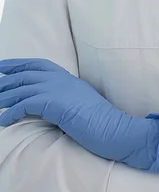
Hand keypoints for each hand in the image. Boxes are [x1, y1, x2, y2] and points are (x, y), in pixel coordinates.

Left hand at [0, 58, 158, 172]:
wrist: (114, 128)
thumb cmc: (100, 121)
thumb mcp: (80, 103)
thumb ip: (65, 98)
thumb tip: (49, 104)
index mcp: (68, 78)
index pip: (39, 64)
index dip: (19, 64)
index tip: (4, 65)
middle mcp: (62, 79)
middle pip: (27, 74)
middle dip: (7, 78)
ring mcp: (59, 89)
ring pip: (23, 88)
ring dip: (6, 96)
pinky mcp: (55, 103)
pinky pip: (26, 104)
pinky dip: (12, 112)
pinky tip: (4, 121)